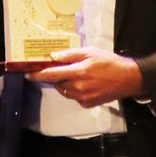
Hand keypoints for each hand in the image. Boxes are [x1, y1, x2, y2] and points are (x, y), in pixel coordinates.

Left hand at [26, 47, 143, 107]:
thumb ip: (70, 55)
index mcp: (78, 72)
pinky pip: (73, 97)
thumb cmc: (109, 62)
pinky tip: (81, 83)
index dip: (37, 74)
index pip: (52, 74)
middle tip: (52, 69)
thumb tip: (53, 57)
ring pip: (63, 91)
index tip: (27, 73)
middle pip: (56, 83)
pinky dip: (72, 90)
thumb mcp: (90, 52)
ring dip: (62, 83)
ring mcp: (82, 97)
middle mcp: (78, 87)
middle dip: (52, 77)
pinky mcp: (87, 104)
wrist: (127, 79)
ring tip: (71, 74)